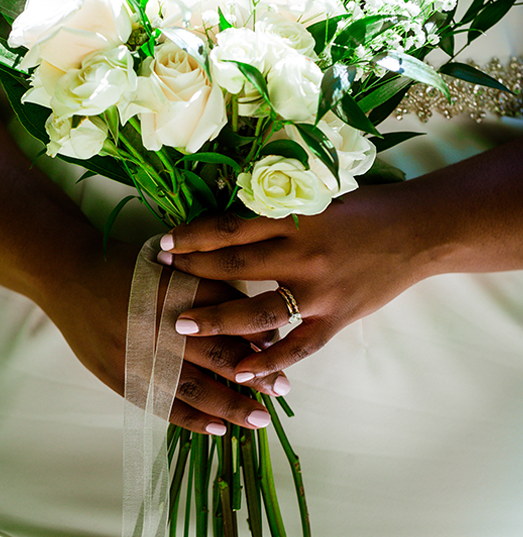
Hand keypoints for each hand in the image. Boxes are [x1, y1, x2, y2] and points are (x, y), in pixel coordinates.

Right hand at [41, 237, 289, 434]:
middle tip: (283, 388)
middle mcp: (160, 322)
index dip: (255, 334)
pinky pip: (160, 403)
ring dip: (229, 405)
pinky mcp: (120, 374)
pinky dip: (190, 419)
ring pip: (192, 386)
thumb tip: (252, 321)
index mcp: (175, 288)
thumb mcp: (172, 263)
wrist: (70, 274)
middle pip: (216, 353)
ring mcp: (138, 352)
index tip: (279, 349)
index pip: (227, 316)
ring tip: (259, 419)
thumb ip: (209, 286)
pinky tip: (217, 428)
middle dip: (254, 374)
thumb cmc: (130, 267)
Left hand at [158, 133, 522, 379]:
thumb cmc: (368, 207)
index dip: (193, 237)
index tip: (166, 243)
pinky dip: (269, 359)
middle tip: (161, 279)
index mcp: (295, 219)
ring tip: (182, 325)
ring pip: (257, 311)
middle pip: (233, 267)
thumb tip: (233, 216)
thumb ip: (280, 209)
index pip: (230, 228)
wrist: (418, 230)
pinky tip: (242, 369)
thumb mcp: (320, 197)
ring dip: (217, 319)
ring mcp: (320, 291)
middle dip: (192, 273)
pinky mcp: (337, 318)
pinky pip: (298, 345)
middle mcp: (302, 254)